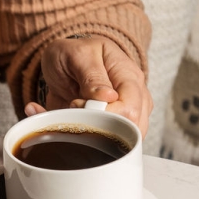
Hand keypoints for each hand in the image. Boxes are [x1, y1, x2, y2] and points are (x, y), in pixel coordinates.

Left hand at [24, 36, 152, 137]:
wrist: (62, 64)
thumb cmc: (72, 55)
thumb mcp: (77, 56)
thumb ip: (92, 76)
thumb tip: (108, 97)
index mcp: (129, 75)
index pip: (130, 108)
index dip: (104, 115)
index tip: (78, 104)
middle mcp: (135, 95)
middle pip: (133, 127)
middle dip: (102, 128)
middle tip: (77, 112)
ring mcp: (128, 112)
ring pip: (126, 139)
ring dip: (99, 136)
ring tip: (79, 117)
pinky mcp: (117, 125)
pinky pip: (114, 143)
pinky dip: (95, 141)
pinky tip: (81, 126)